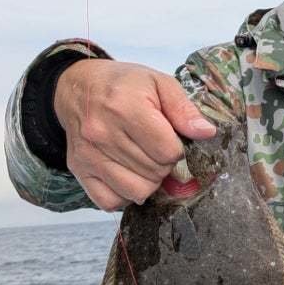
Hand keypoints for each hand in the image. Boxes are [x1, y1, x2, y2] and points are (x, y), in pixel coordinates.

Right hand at [54, 59, 215, 209]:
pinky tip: (128, 176)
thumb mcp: (158, 83)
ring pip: (137, 192)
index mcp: (125, 108)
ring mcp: (89, 155)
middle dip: (164, 165)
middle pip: (155, 173)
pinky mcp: (80, 170)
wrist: (78, 88)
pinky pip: (110, 201)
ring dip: (149, 182)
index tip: (170, 140)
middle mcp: (103, 134)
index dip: (177, 149)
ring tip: (145, 163)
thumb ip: (184, 109)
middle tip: (157, 150)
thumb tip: (206, 133)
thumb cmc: (122, 85)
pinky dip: (124, 195)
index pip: (168, 152)